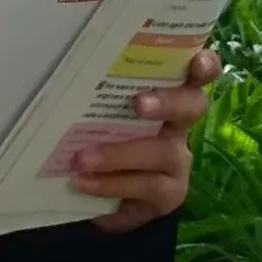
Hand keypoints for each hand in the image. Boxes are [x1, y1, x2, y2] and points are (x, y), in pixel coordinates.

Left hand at [73, 47, 221, 234]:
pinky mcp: (170, 193)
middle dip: (168, 102)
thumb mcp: (97, 114)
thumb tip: (58, 75)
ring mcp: (177, 160)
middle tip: (138, 104)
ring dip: (120, 154)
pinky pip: (146, 186)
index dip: (204, 64)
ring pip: (162, 152)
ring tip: (83, 158)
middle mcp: (178, 124)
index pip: (196, 72)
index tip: (196, 63)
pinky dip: (111, 183)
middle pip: (192, 105)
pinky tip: (84, 182)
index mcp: (165, 94)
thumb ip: (95, 96)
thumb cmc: (100, 140)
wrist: (104, 198)